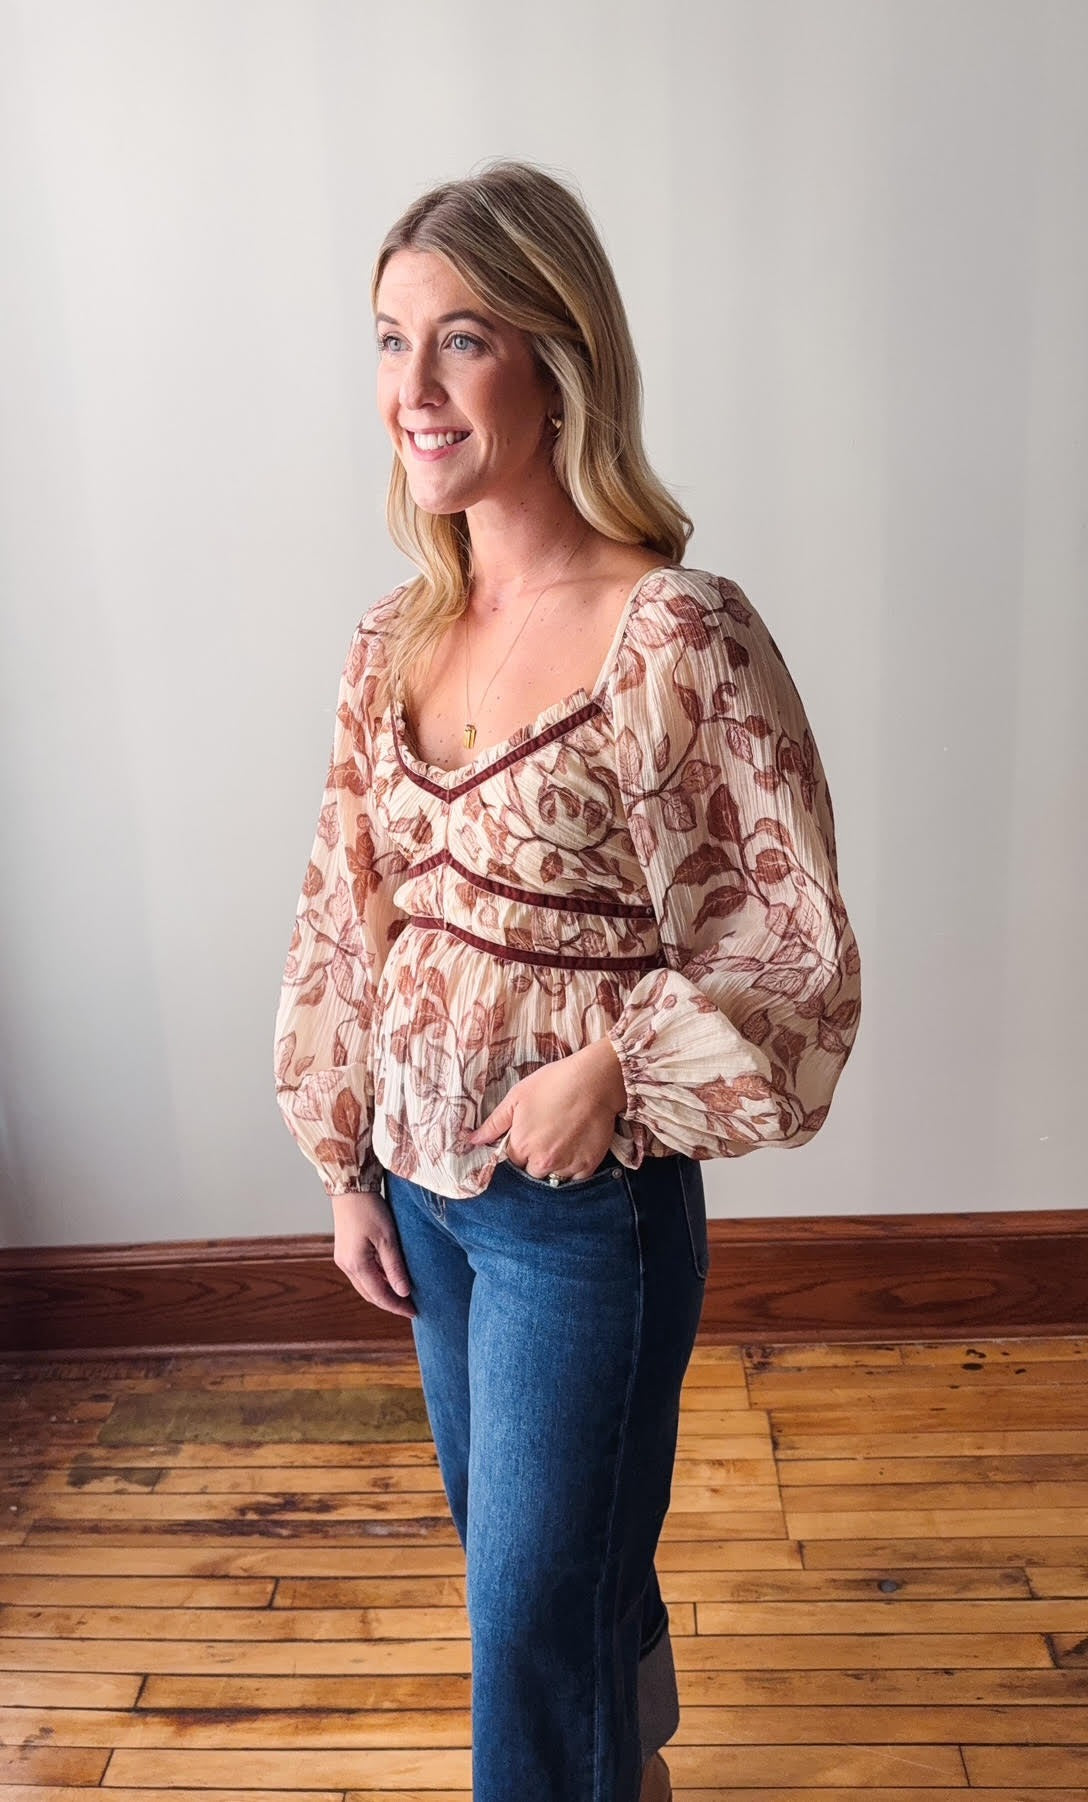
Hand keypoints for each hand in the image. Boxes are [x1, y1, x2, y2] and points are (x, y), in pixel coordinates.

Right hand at [330, 1190, 417, 1318]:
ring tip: (403, 1295)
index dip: (397, 1306)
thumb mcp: (387, 1238)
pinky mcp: (345, 1252)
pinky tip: (390, 1278)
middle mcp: (346, 1266)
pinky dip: (376, 1281)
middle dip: (390, 1303)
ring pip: (365, 1286)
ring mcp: (343, 1259)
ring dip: (383, 1293)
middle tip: (410, 1307)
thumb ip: (395, 1267)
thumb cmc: (370, 1208)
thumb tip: (403, 1292)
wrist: (350, 1188)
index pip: (380, 1295)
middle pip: (370, 1294)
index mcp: (356, 1264)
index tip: (414, 1312)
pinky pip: (361, 1274)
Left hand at [466, 1038, 626, 1180]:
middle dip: (535, 1160)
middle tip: (548, 1136)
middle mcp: (542, 1162)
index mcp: (521, 1146)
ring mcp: (566, 1166)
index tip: (529, 1136)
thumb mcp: (517, 1096)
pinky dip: (574, 1168)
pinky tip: (576, 1147)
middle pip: (532, 1173)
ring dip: (554, 1166)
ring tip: (563, 1141)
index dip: (519, 1149)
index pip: (512, 1162)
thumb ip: (494, 1123)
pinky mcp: (588, 1166)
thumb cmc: (554, 1083)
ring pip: (553, 1178)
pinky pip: (575, 1179)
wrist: (595, 1080)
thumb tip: (472, 1141)